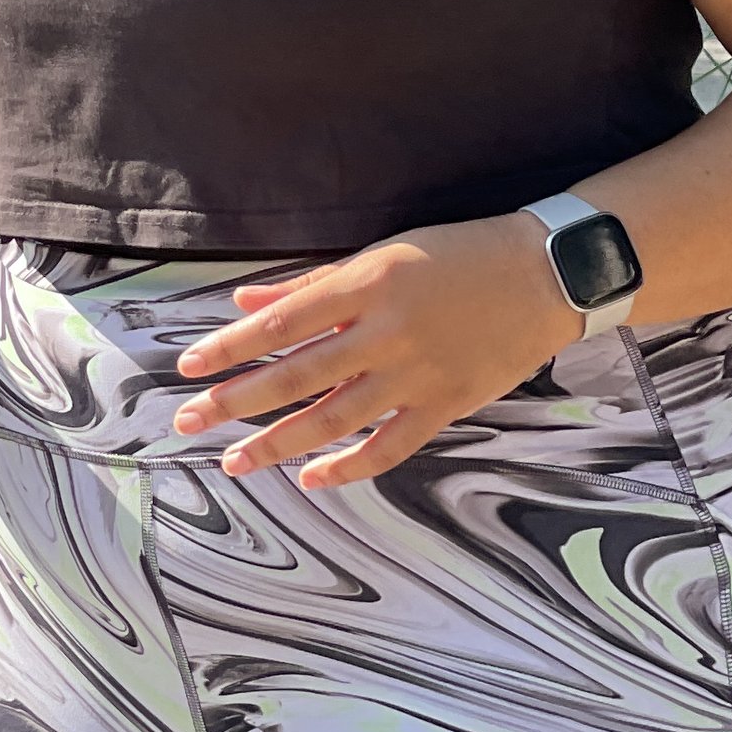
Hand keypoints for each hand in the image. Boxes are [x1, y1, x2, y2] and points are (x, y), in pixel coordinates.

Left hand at [170, 213, 578, 488]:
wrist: (545, 276)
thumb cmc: (456, 255)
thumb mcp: (382, 254)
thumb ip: (311, 286)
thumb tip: (245, 305)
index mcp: (365, 284)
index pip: (279, 323)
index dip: (229, 348)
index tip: (188, 368)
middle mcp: (384, 333)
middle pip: (294, 375)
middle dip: (233, 401)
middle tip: (187, 420)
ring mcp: (416, 375)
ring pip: (332, 419)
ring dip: (276, 443)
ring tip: (233, 461)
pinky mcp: (446, 405)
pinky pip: (389, 447)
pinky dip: (349, 467)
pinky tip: (311, 477)